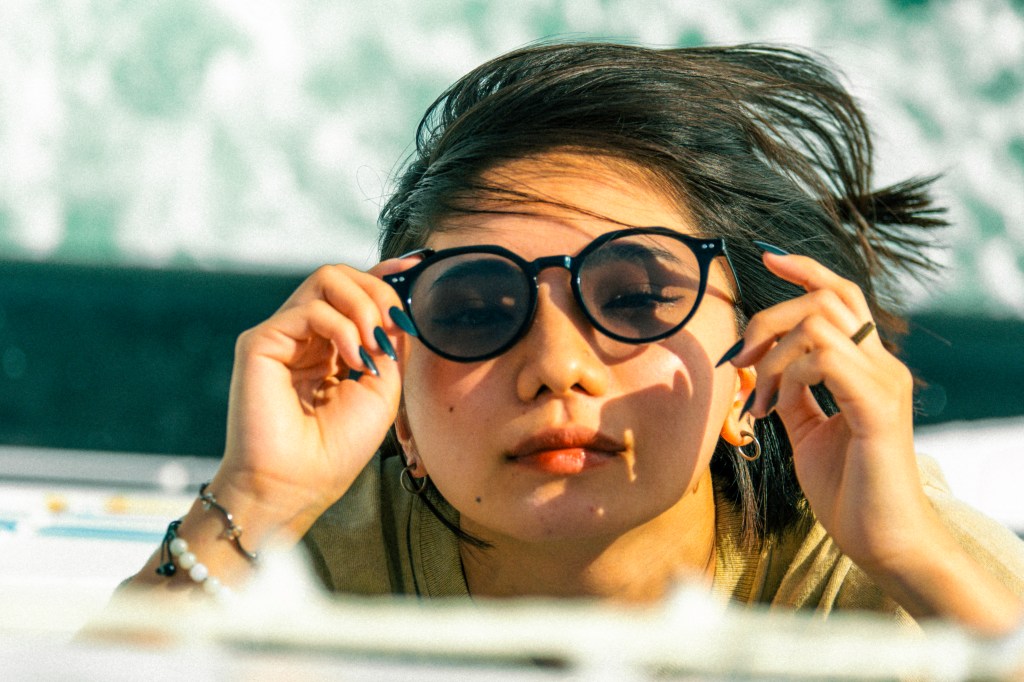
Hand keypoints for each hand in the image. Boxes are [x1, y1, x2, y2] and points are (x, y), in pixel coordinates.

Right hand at [213, 257, 418, 537]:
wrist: (298, 485)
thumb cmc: (338, 448)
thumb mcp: (383, 388)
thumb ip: (392, 344)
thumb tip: (399, 309)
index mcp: (331, 346)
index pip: (355, 292)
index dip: (385, 275)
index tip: (418, 269)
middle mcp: (304, 335)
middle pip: (341, 276)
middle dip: (379, 292)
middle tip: (394, 327)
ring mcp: (281, 335)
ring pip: (326, 279)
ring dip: (363, 306)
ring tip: (374, 347)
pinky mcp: (261, 341)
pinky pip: (310, 308)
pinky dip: (342, 327)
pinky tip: (354, 358)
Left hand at [728, 252, 927, 568]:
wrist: (881, 541)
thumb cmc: (848, 490)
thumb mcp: (807, 432)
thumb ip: (792, 396)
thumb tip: (763, 371)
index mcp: (868, 368)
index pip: (843, 297)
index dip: (806, 270)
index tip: (768, 258)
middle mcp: (882, 366)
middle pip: (825, 299)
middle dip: (768, 319)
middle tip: (740, 362)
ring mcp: (883, 382)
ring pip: (819, 323)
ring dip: (773, 355)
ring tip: (759, 400)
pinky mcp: (877, 406)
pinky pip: (825, 358)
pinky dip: (789, 375)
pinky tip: (777, 407)